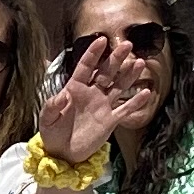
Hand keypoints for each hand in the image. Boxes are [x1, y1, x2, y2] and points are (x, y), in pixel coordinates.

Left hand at [32, 41, 132, 167]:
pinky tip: (146, 92)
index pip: (85, 67)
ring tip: (140, 62)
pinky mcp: (111, 120)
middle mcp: (91, 93)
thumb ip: (52, 106)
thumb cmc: (52, 133)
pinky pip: (125, 109)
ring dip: (129, 75)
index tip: (101, 40)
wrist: (62, 154)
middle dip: (116, 59)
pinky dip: (136, 102)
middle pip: (106, 72)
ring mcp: (102, 106)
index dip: (93, 54)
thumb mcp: (47, 119)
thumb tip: (62, 95)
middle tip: (128, 44)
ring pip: (118, 86)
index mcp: (74, 89)